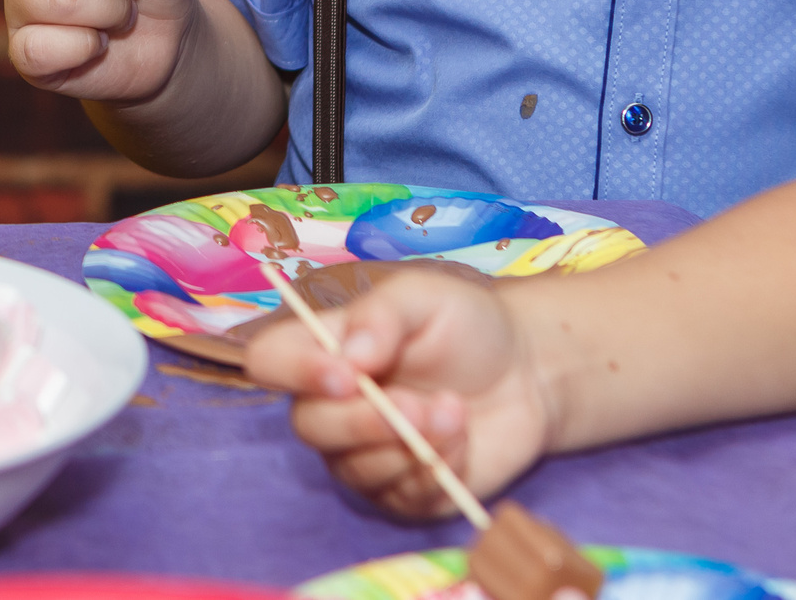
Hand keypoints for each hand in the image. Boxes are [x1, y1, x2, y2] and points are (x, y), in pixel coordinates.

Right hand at [242, 268, 551, 517]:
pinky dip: (436, 471)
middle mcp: (331, 405)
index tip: (346, 375)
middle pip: (308, 427)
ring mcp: (363, 454)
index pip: (269, 361)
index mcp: (323, 349)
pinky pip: (401, 497)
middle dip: (365, 421)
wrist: (527, 372)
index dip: (294, 373)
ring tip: (455, 411)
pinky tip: (463, 440)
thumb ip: (382, 317)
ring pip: (354, 469)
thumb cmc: (465, 325)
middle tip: (420, 406)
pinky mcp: (401, 493)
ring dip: (410, 445)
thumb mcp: (424, 297)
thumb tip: (348, 355)